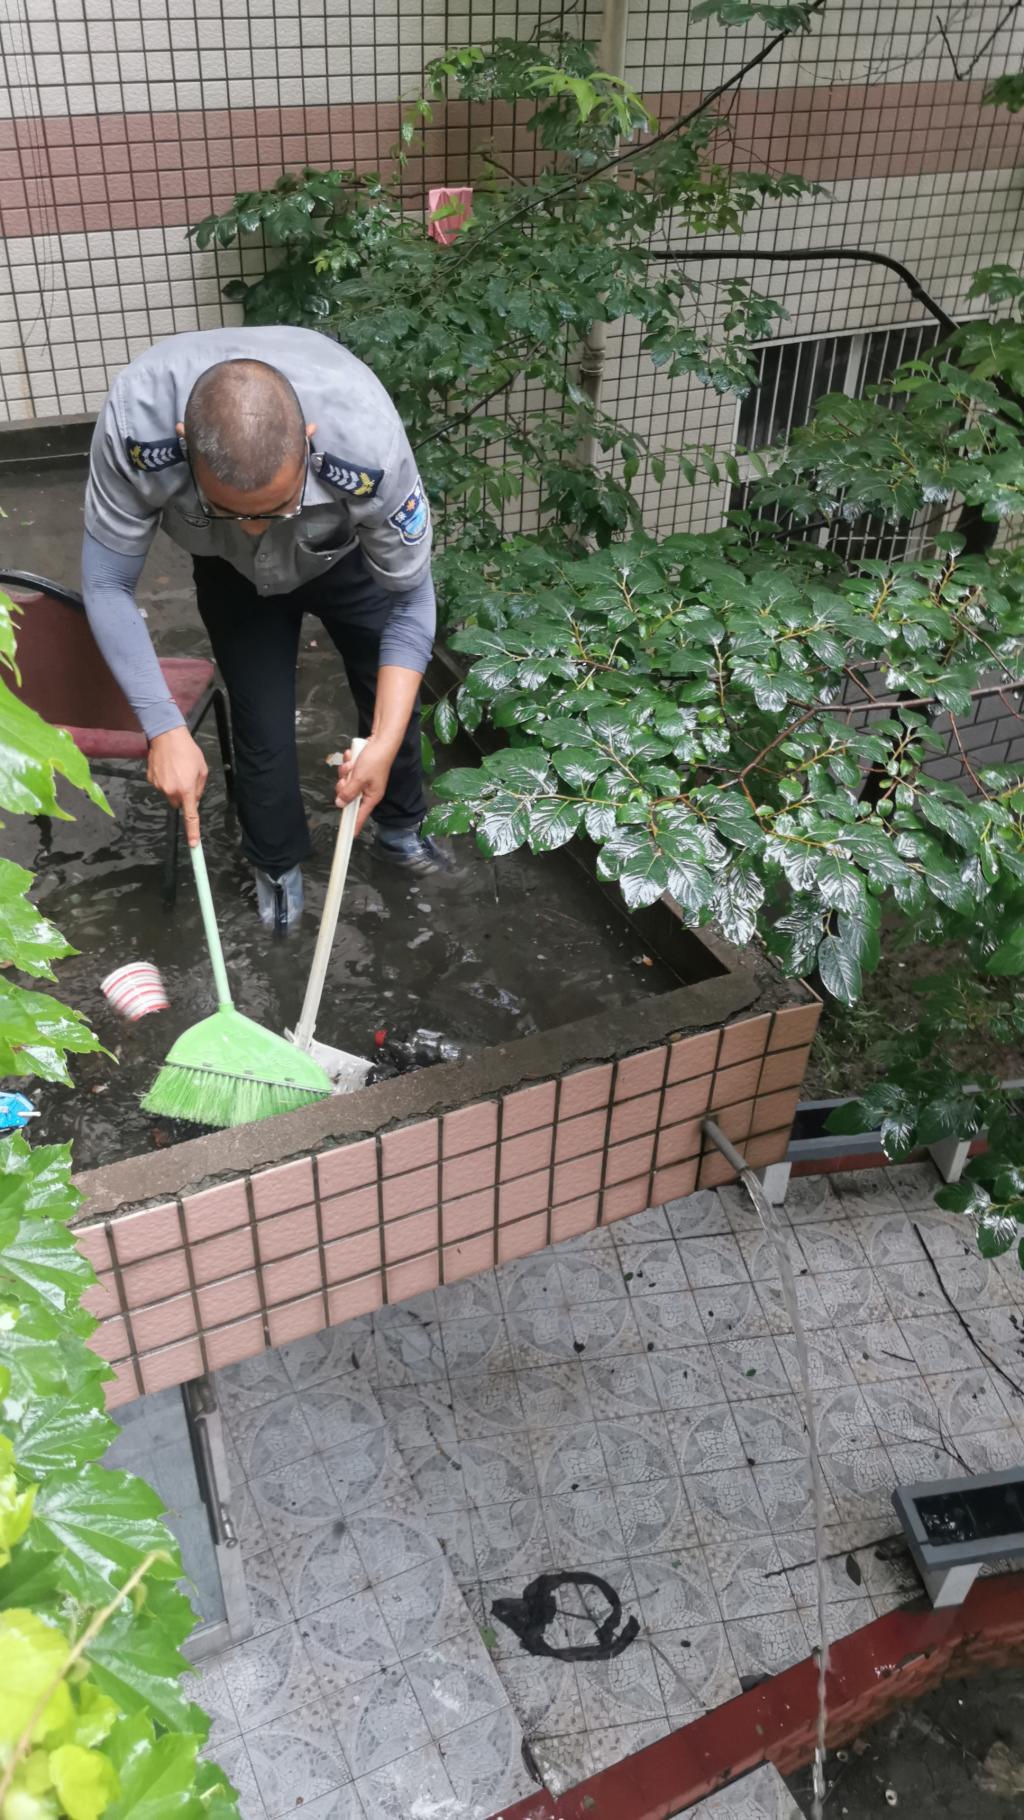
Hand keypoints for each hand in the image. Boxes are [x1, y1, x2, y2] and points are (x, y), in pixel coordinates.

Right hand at [147, 726, 207, 846]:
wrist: (166, 735)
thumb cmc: (188, 751)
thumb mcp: (202, 769)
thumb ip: (200, 789)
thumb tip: (195, 801)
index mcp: (186, 790)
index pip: (190, 816)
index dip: (192, 831)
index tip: (193, 845)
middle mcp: (170, 791)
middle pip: (178, 804)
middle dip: (183, 796)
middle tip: (187, 779)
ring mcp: (158, 786)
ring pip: (169, 794)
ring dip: (174, 786)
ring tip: (176, 768)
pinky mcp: (150, 779)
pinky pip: (160, 785)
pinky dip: (165, 779)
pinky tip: (167, 766)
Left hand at [335, 737, 394, 833]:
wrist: (381, 740)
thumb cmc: (375, 760)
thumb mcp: (359, 778)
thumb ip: (349, 792)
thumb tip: (340, 804)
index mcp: (371, 797)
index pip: (360, 816)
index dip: (353, 825)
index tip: (349, 836)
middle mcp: (367, 791)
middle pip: (347, 796)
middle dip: (343, 785)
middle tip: (346, 777)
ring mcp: (362, 780)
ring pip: (345, 781)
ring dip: (345, 771)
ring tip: (352, 763)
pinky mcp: (360, 770)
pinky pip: (348, 771)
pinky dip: (348, 763)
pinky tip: (352, 756)